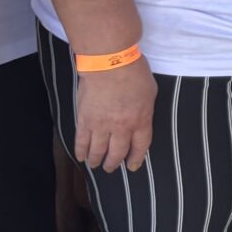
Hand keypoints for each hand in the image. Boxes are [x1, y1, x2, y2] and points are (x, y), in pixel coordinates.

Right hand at [73, 57, 157, 172]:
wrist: (109, 64)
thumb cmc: (134, 73)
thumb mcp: (150, 92)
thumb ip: (145, 110)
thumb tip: (140, 120)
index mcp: (141, 120)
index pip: (140, 146)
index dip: (136, 158)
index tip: (133, 166)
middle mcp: (121, 127)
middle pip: (117, 152)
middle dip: (114, 163)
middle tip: (110, 168)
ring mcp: (101, 125)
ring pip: (98, 151)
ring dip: (96, 160)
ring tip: (96, 165)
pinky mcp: (85, 120)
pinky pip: (81, 141)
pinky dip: (81, 151)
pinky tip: (81, 157)